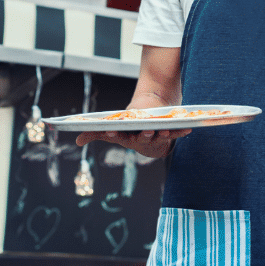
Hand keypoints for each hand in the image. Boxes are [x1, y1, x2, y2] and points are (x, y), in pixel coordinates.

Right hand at [75, 127, 190, 158]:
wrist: (150, 124)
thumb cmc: (129, 127)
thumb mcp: (113, 129)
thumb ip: (96, 133)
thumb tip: (76, 141)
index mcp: (126, 137)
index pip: (118, 136)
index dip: (114, 134)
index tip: (109, 129)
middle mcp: (140, 140)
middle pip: (141, 138)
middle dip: (143, 136)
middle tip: (145, 132)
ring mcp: (155, 137)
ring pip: (159, 137)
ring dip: (162, 135)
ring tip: (165, 129)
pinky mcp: (168, 133)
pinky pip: (175, 134)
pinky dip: (181, 132)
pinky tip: (188, 129)